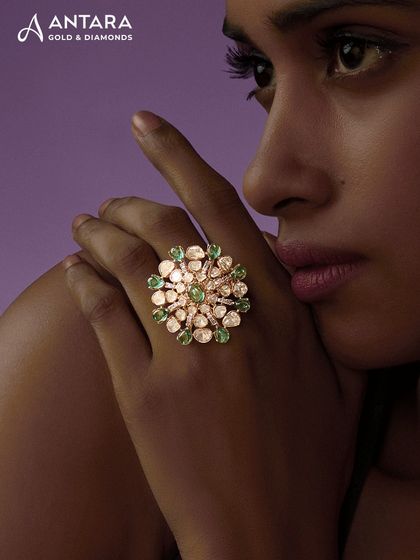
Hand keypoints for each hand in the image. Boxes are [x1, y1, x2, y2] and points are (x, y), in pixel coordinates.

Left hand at [63, 111, 366, 559]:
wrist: (267, 533)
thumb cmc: (306, 459)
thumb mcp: (338, 383)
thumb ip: (316, 321)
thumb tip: (298, 273)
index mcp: (279, 310)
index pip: (221, 209)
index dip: (179, 157)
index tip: (147, 125)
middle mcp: (233, 320)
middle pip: (167, 229)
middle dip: (129, 201)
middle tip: (109, 201)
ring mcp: (185, 355)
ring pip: (129, 264)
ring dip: (97, 235)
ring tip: (83, 225)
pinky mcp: (144, 393)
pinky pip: (104, 317)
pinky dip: (83, 284)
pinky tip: (73, 272)